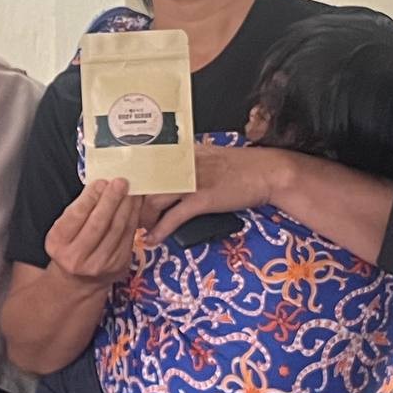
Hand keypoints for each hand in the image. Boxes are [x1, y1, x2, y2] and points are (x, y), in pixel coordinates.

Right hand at [42, 178, 143, 290]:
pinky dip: (133, 217)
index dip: (91, 197)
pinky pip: (128, 236)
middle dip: (111, 200)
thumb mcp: (63, 228)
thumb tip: (101, 184)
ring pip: (117, 229)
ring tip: (130, 190)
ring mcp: (100, 264)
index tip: (101, 182)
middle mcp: (77, 257)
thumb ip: (78, 209)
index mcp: (58, 244)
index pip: (76, 216)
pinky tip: (135, 204)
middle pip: (99, 223)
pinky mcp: (119, 265)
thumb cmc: (71, 245)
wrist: (79, 280)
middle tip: (120, 182)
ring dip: (126, 206)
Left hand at [142, 143, 282, 242]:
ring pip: (154, 201)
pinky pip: (173, 217)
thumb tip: (170, 173)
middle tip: (129, 218)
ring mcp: (191, 182)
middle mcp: (182, 165)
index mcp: (181, 153)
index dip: (133, 185)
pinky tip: (153, 239)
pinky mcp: (202, 199)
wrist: (266, 172)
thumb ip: (186, 163)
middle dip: (134, 205)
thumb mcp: (207, 156)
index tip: (125, 197)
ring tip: (141, 230)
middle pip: (145, 185)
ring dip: (144, 219)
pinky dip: (160, 230)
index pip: (147, 167)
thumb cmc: (240, 166)